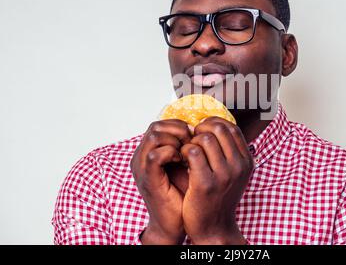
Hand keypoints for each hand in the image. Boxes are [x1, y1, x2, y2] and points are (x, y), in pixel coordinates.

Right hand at [130, 119, 190, 243]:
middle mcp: (141, 156)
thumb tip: (202, 130)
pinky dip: (172, 153)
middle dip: (178, 130)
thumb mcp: (184, 165)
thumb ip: (186, 147)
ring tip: (188, 151)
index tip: (194, 136)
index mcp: (149, 152)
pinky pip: (155, 155)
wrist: (172, 223)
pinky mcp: (147, 178)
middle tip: (192, 142)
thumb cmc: (181, 195)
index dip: (179, 126)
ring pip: (154, 136)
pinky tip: (183, 161)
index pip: (160, 124)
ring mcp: (142, 167)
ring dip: (176, 140)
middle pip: (156, 126)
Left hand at [180, 117, 253, 244]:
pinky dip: (184, 152)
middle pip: (219, 129)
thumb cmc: (219, 197)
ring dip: (192, 142)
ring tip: (187, 153)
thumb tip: (216, 126)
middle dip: (201, 130)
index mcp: (246, 161)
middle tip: (192, 140)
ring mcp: (224, 175)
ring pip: (205, 139)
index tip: (202, 130)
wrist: (214, 228)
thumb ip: (229, 152)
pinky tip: (183, 161)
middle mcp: (238, 166)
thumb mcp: (233, 174)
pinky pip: (193, 152)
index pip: (232, 128)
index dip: (214, 123)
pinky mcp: (206, 183)